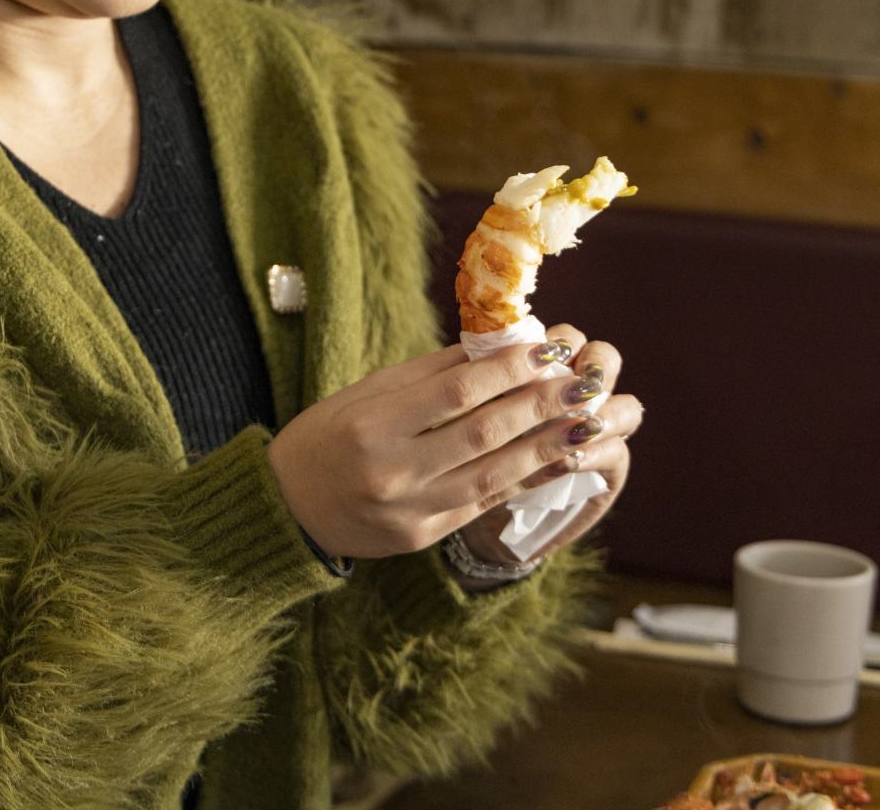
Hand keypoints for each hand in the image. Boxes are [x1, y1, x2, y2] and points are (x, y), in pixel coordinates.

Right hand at [266, 325, 641, 559]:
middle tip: (586, 381)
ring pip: (494, 474)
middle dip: (541, 405)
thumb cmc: (328, 435)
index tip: (550, 350)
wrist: (289, 508)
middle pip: (483, 433)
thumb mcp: (367, 393)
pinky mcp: (424, 537)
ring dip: (549, 445)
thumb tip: (499, 342)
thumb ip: (431, 372)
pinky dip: (527, 478)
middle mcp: (393, 471)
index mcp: (372, 425)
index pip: (456, 392)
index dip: (509, 370)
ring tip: (590, 420)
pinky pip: (486, 503)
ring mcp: (410, 511)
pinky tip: (561, 458)